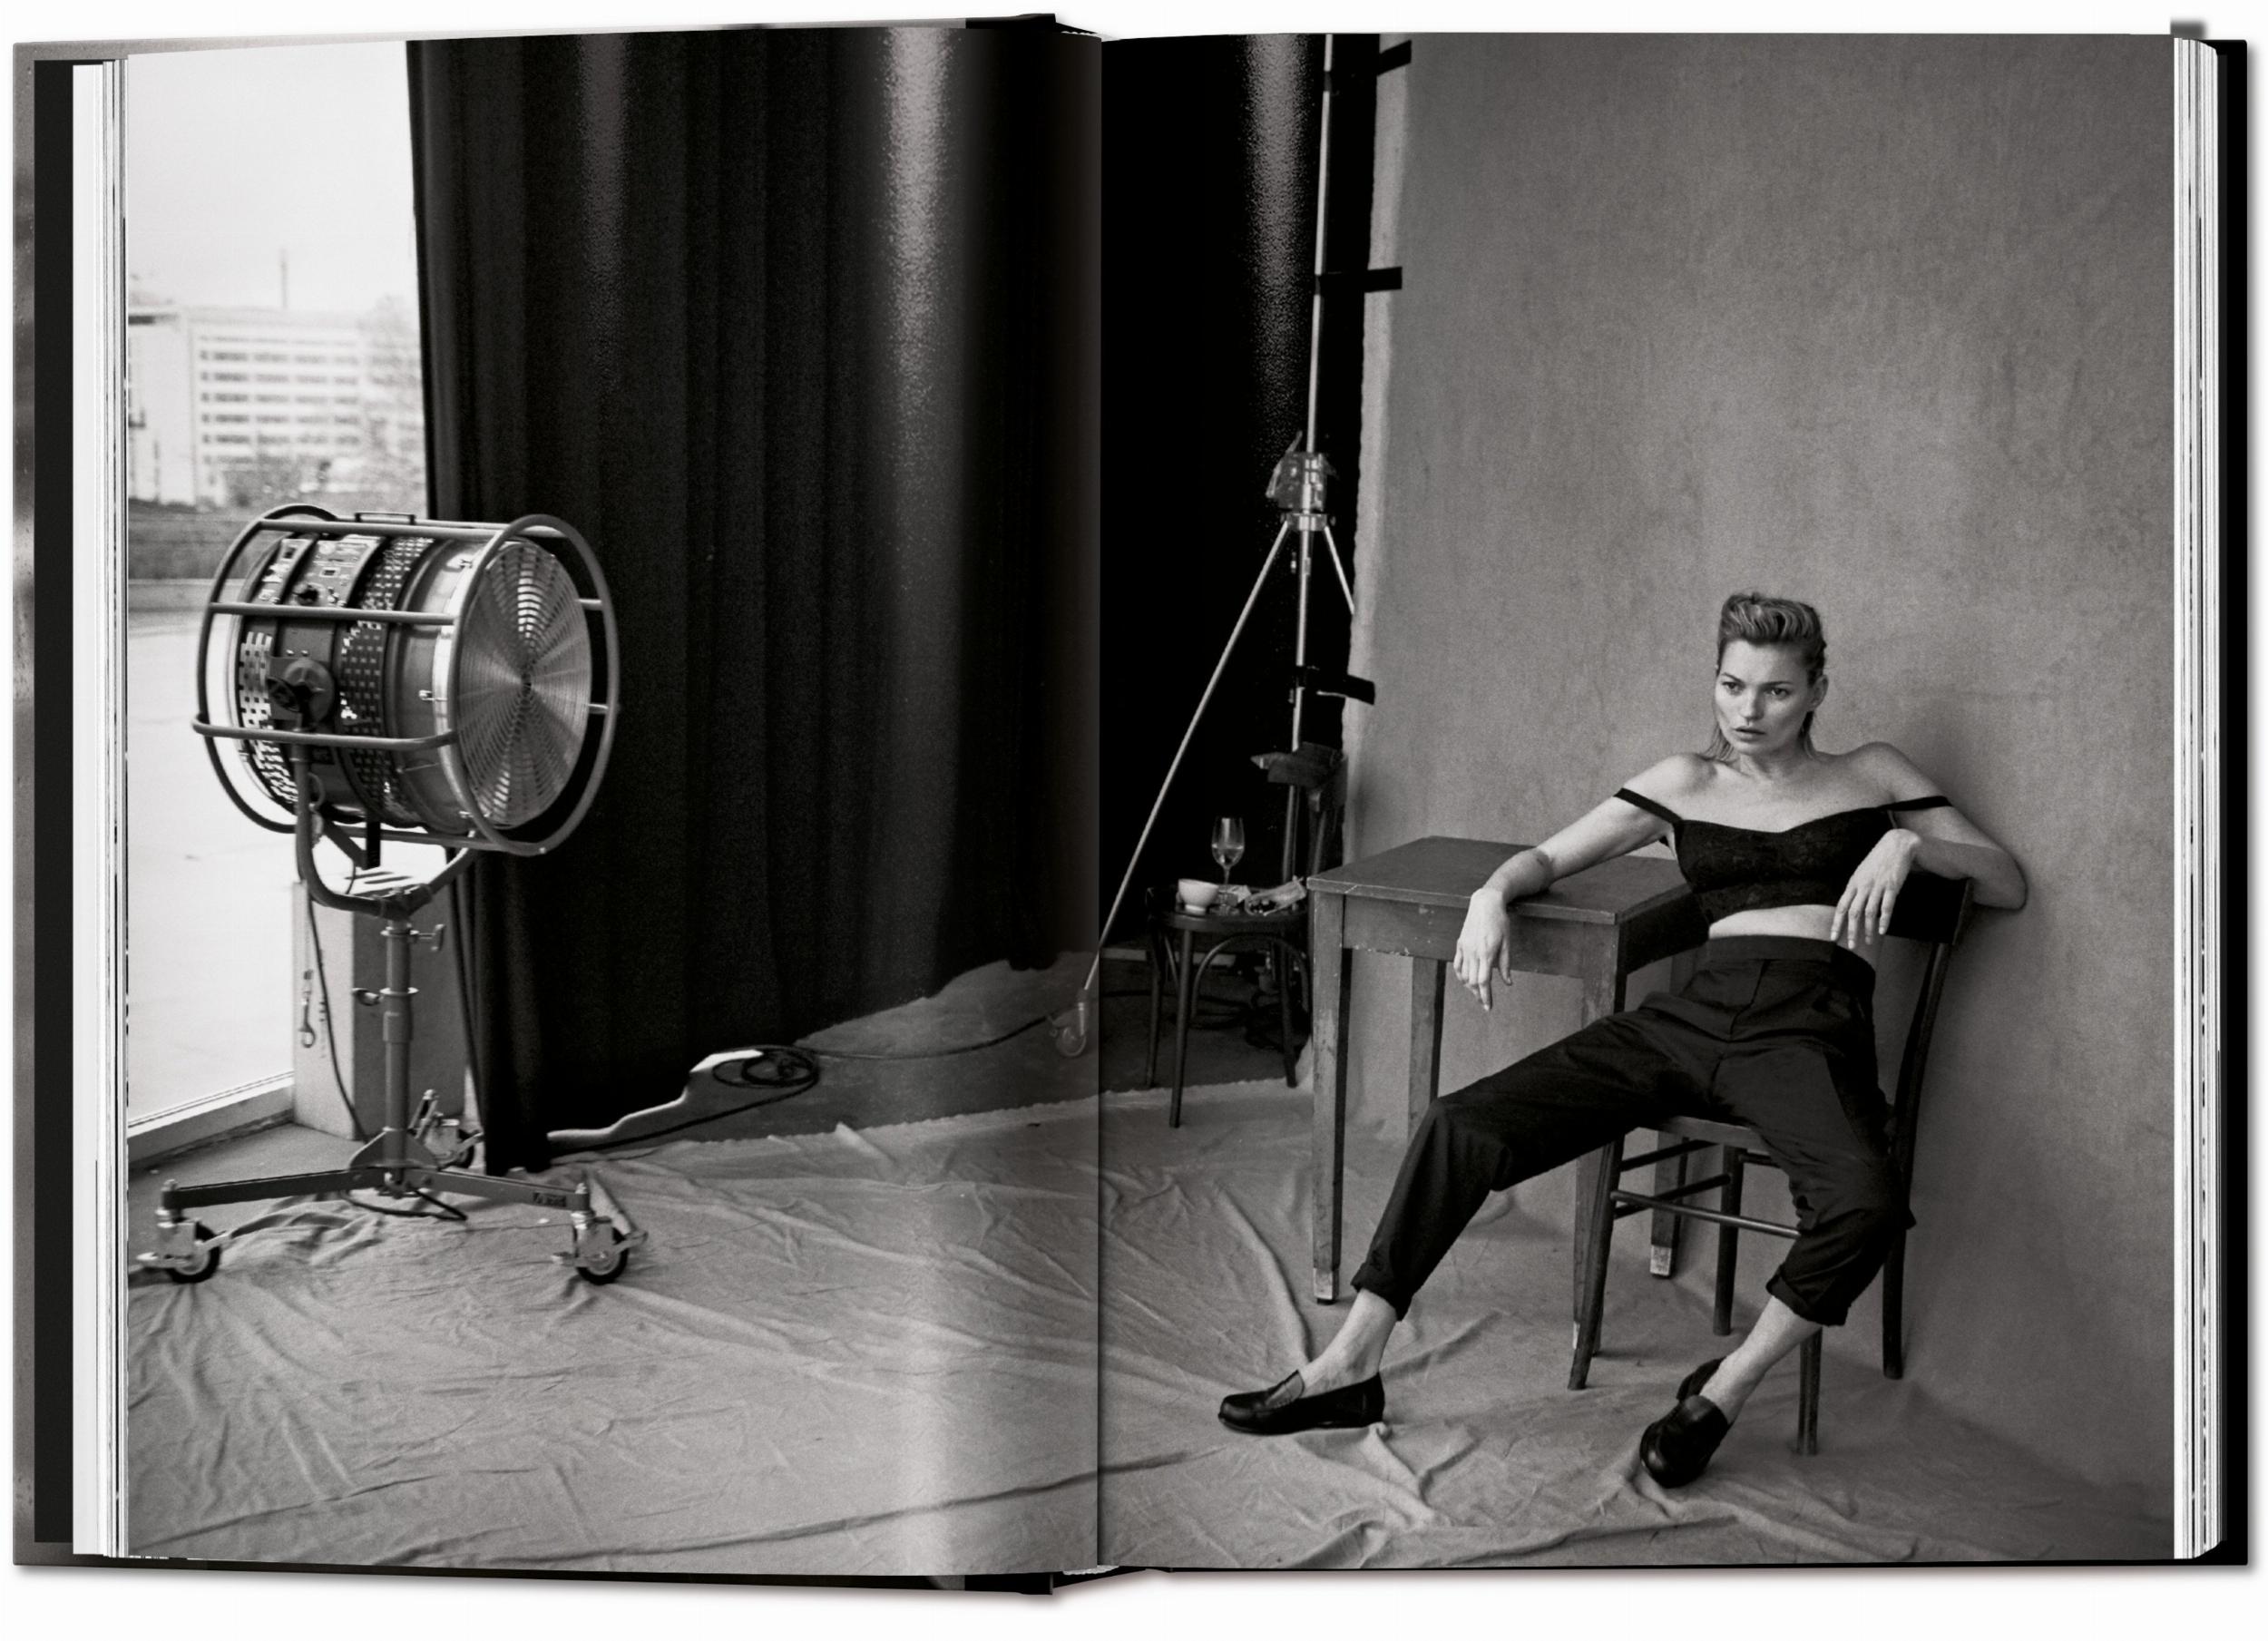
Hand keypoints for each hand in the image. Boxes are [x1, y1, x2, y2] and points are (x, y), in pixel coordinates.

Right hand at [1453, 890, 1514, 1010]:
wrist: (1485, 903)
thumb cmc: (1500, 922)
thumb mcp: (1507, 943)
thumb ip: (1505, 965)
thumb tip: (1508, 983)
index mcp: (1486, 953)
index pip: (1483, 982)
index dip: (1485, 996)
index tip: (1488, 1007)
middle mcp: (1473, 953)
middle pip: (1472, 982)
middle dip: (1478, 995)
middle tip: (1485, 1004)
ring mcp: (1464, 949)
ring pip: (1464, 976)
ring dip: (1470, 987)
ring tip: (1478, 993)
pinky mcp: (1460, 944)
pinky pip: (1457, 965)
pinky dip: (1461, 976)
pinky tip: (1466, 981)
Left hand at [1831, 829, 1920, 948]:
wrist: (1896, 845)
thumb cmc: (1878, 861)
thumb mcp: (1861, 873)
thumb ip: (1856, 889)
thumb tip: (1850, 906)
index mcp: (1853, 884)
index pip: (1841, 907)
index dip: (1836, 923)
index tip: (1833, 937)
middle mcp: (1863, 886)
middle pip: (1853, 913)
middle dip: (1851, 931)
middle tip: (1851, 946)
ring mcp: (1877, 887)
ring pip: (1869, 913)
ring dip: (1868, 929)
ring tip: (1868, 941)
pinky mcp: (1892, 886)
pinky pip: (1887, 907)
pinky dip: (1884, 920)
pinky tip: (1882, 930)